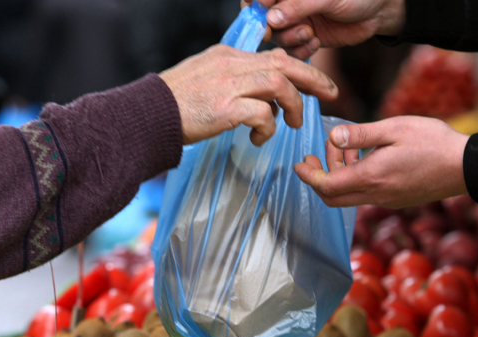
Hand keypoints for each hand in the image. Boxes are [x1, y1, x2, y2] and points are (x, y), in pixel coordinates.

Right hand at [159, 45, 337, 144]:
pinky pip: (263, 114)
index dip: (300, 68)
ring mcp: (229, 85)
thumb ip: (233, 80)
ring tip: (292, 124)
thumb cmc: (174, 104)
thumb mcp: (205, 79)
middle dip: (313, 78)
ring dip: (293, 106)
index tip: (315, 82)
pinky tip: (259, 139)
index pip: (273, 56)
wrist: (146, 115)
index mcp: (228, 56)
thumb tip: (262, 97)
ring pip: (279, 85)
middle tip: (331, 93)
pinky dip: (268, 127)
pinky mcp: (225, 108)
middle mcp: (231, 65)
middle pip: (284, 63)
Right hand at [242, 0, 405, 58]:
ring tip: (309, 34)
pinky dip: (300, 51)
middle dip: (274, 29)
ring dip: (290, 40)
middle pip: (262, 20)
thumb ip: (297, 6)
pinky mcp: (305, 39)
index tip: (266, 17)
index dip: (256, 7)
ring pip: (276, 38)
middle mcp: (286, 4)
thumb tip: (271, 17)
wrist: (378, 10)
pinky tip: (314, 43)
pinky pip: (291, 51)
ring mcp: (294, 22)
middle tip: (292, 30)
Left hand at [294, 116, 468, 207]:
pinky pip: (366, 194)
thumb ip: (361, 135)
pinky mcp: (397, 200)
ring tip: (347, 148)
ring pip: (350, 196)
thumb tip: (333, 137)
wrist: (467, 167)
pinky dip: (356, 178)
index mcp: (371, 177)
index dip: (308, 176)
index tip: (298, 163)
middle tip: (315, 155)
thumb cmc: (434, 142)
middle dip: (319, 177)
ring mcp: (387, 200)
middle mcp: (376, 195)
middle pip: (333, 198)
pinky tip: (366, 157)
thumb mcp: (394, 128)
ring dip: (340, 174)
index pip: (326, 186)